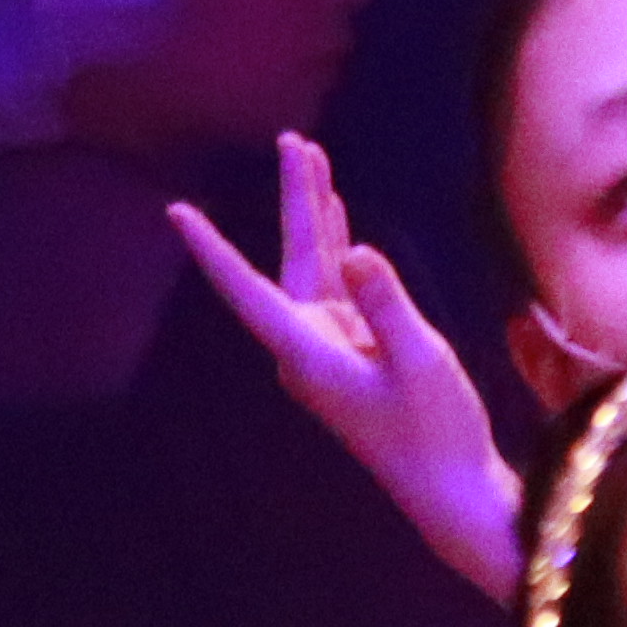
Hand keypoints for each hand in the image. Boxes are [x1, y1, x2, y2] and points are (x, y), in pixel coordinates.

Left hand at [166, 134, 526, 601]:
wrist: (450, 485)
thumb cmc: (435, 430)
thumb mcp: (420, 360)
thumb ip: (386, 304)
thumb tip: (358, 251)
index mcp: (307, 354)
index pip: (247, 291)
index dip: (211, 251)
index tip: (176, 212)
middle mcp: (307, 348)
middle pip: (291, 262)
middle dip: (295, 201)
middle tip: (293, 141)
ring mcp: (330, 350)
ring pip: (316, 270)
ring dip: (319, 219)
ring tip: (315, 160)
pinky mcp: (355, 353)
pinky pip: (340, 289)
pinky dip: (341, 250)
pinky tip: (341, 221)